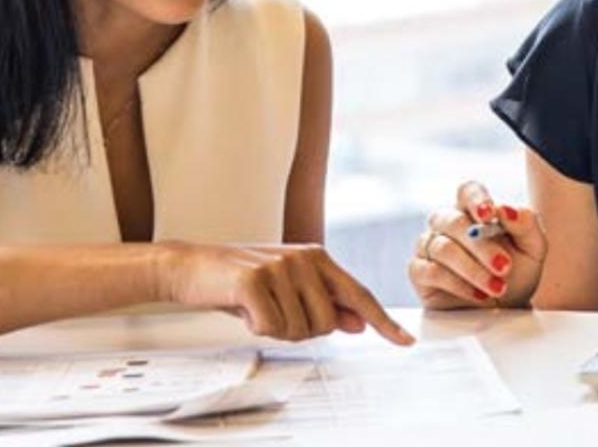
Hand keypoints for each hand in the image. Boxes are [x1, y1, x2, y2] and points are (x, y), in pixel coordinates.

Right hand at [157, 241, 413, 345]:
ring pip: (299, 330)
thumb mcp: (287, 289)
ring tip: (257, 306)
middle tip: (274, 312)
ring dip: (276, 329)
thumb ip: (324, 303)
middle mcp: (305, 258)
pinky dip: (256, 326)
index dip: (383, 321)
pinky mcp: (255, 280)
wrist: (192, 265)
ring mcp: (280, 266)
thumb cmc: (241, 280)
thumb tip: (358, 323)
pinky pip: (271, 327)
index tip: (405, 340)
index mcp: (317, 258)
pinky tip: (243, 307)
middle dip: (301, 330)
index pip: (358, 294)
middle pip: (327, 324)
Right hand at [408, 180, 546, 308]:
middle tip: (504, 267)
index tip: (489, 215)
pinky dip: (457, 284)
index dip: (476, 200)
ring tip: (496, 288)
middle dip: (481, 246)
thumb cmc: (517, 273)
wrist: (507, 309)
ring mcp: (430, 246)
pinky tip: (478, 295)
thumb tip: (506, 209)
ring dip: (473, 270)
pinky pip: (431, 272)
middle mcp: (448, 223)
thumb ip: (526, 224)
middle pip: (454, 221)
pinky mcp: (420, 272)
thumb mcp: (533, 248)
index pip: (468, 192)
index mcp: (474, 210)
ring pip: (443, 248)